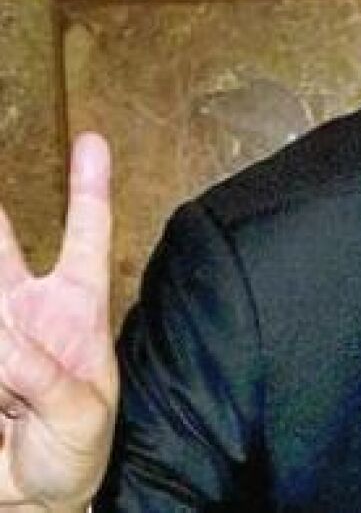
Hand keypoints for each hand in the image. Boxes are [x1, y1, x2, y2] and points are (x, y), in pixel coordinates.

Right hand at [0, 133, 116, 510]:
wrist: (37, 497)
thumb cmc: (74, 451)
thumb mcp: (80, 416)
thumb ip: (46, 378)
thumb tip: (3, 343)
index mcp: (78, 311)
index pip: (87, 236)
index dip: (91, 189)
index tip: (92, 141)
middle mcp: (27, 309)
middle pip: (1, 246)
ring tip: (7, 364)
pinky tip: (1, 381)